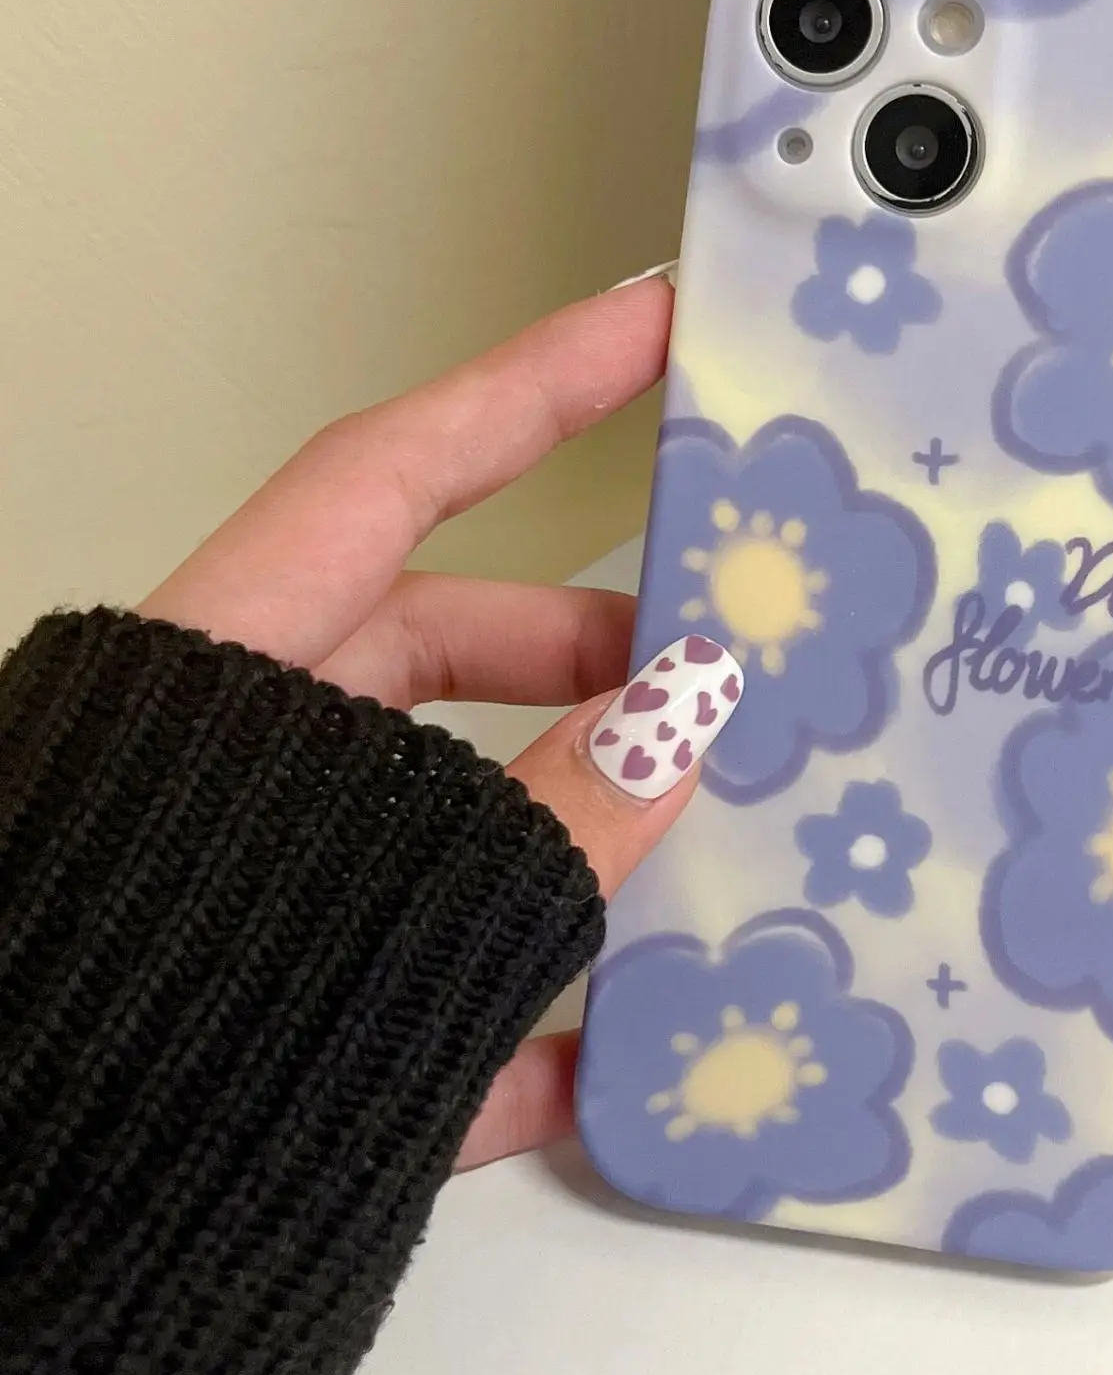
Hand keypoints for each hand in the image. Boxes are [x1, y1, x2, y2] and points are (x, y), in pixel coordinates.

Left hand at [141, 278, 701, 1170]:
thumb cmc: (132, 1024)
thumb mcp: (367, 885)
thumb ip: (551, 808)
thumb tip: (695, 710)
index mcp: (221, 677)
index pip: (395, 477)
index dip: (528, 385)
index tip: (650, 319)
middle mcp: (238, 762)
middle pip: (433, 651)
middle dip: (584, 651)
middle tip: (718, 670)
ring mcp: (257, 897)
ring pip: (441, 820)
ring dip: (571, 834)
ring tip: (707, 846)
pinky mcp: (277, 1035)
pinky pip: (425, 994)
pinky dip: (525, 1019)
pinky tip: (626, 1054)